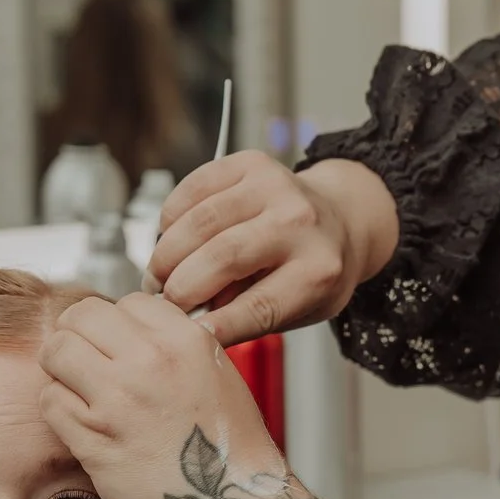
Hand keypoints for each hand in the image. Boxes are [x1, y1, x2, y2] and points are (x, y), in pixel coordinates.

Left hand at [38, 293, 285, 498]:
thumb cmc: (230, 450)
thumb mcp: (217, 374)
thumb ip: (174, 344)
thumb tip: (128, 330)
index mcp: (186, 341)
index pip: (126, 302)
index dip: (117, 324)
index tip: (119, 347)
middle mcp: (151, 362)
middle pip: (80, 316)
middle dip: (78, 336)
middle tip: (85, 363)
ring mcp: (119, 400)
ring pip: (56, 351)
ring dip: (61, 370)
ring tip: (79, 391)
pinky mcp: (94, 438)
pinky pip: (50, 400)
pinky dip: (59, 409)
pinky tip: (83, 424)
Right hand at [146, 153, 397, 345]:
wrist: (339, 219)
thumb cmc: (312, 271)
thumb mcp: (298, 309)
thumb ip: (249, 318)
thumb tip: (193, 321)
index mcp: (319, 270)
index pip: (261, 306)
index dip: (217, 324)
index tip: (186, 334)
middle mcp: (301, 222)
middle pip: (224, 257)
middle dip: (181, 287)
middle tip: (164, 303)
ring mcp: (275, 186)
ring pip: (200, 221)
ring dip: (167, 253)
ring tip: (160, 274)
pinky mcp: (250, 163)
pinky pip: (193, 189)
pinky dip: (171, 218)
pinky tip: (172, 237)